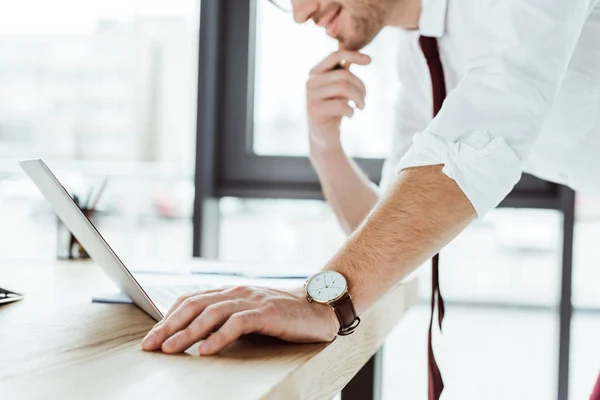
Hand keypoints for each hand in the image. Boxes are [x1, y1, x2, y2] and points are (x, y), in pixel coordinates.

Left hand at [141, 285, 339, 354]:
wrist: (318, 308)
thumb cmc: (282, 316)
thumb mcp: (248, 314)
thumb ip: (225, 318)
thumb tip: (194, 335)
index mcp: (230, 291)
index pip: (190, 300)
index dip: (168, 317)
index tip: (151, 336)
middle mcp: (237, 291)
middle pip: (194, 306)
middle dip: (169, 326)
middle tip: (151, 345)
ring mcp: (252, 300)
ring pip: (211, 314)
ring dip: (187, 333)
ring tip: (170, 349)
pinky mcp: (267, 312)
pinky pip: (238, 323)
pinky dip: (220, 337)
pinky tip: (207, 351)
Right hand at [306, 50, 370, 150]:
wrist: (324, 136)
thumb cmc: (334, 110)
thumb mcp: (340, 89)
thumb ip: (344, 73)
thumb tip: (364, 57)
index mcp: (315, 73)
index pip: (334, 56)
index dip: (353, 55)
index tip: (370, 61)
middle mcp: (310, 82)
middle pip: (344, 75)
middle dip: (360, 86)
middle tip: (364, 99)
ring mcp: (310, 97)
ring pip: (343, 88)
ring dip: (358, 98)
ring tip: (361, 106)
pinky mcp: (314, 111)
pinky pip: (341, 105)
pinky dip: (351, 110)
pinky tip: (351, 115)